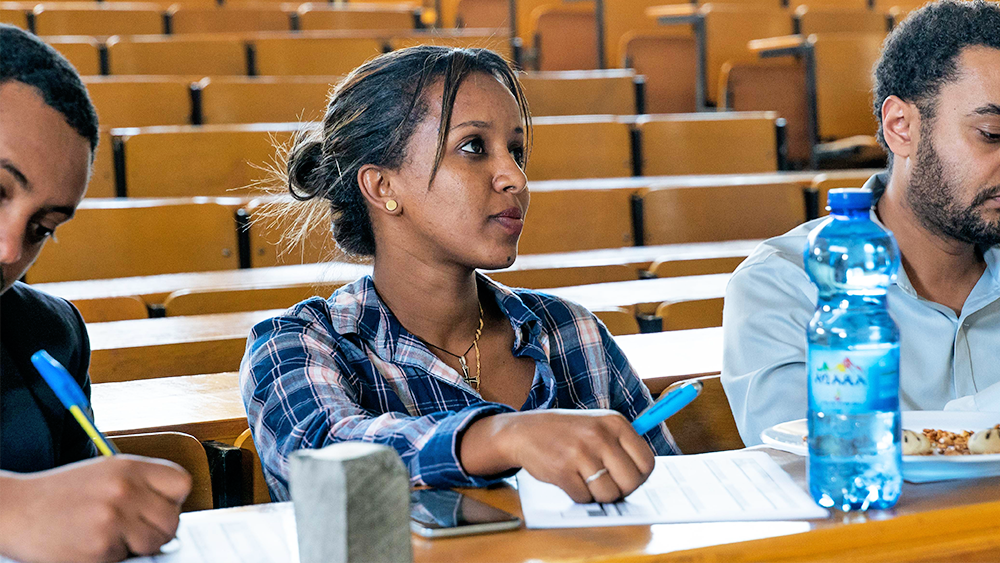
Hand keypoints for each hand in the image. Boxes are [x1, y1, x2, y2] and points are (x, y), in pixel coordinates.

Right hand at [0, 455, 191, 562]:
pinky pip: (126, 559)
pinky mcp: (100, 547)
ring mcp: (112, 518)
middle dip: (158, 528)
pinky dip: (112, 557)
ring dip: (138, 545)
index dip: (174, 499)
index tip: (160, 506)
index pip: (182, 483)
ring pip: (155, 543)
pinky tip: (92, 543)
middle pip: (172, 519)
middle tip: (134, 528)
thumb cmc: (60, 493)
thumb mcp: (105, 472)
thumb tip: (172, 507)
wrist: (14, 510)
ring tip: (112, 535)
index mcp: (129, 466)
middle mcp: (124, 489)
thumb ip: (141, 484)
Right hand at [461, 409, 654, 503]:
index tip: (627, 478)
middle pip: (631, 482)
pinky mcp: (562, 470)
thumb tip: (641, 477)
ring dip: (598, 496)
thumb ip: (621, 446)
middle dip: (621, 490)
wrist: (525, 431)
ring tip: (587, 482)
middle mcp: (600, 435)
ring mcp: (580, 453)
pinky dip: (579, 496)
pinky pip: (584, 498)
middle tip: (607, 484)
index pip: (647, 462)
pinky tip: (571, 481)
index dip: (640, 477)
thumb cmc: (567, 432)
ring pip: (608, 494)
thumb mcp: (598, 425)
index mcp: (614, 422)